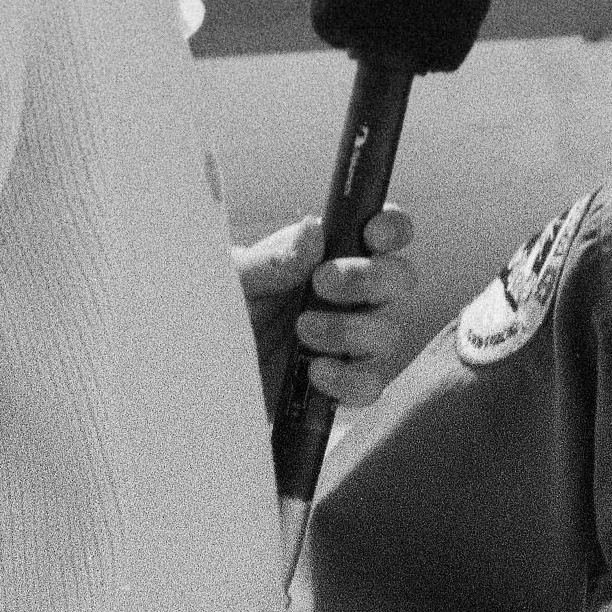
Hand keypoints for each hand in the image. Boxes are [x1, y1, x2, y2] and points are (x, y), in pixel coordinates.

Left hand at [238, 206, 423, 404]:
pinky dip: (347, 378)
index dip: (391, 228)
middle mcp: (357, 294)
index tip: (373, 233)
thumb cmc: (231, 307)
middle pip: (400, 278)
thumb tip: (312, 232)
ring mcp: (357, 340)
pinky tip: (316, 372)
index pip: (386, 231)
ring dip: (350, 329)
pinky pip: (370, 384)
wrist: (211, 362)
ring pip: (389, 332)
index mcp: (336, 253)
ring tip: (303, 329)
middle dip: (368, 278)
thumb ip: (274, 259)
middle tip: (323, 282)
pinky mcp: (346, 383)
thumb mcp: (240, 279)